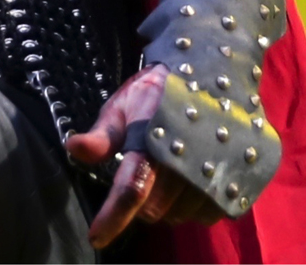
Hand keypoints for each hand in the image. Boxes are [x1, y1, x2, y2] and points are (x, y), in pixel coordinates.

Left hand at [66, 64, 223, 248]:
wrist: (210, 74)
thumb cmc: (157, 92)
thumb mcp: (123, 105)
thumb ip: (102, 135)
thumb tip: (73, 149)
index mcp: (154, 143)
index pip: (132, 189)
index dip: (112, 217)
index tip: (96, 236)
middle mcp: (188, 164)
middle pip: (153, 209)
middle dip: (139, 199)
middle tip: (141, 168)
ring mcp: (217, 176)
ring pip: (178, 216)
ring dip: (167, 203)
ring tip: (166, 168)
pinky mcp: (238, 184)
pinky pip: (207, 215)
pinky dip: (192, 204)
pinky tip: (189, 177)